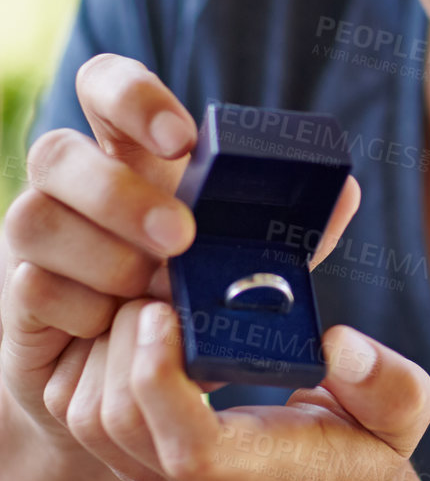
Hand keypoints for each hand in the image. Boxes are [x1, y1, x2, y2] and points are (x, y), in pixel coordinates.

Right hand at [0, 54, 358, 447]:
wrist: (131, 393)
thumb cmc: (191, 304)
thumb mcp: (241, 265)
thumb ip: (286, 231)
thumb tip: (346, 190)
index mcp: (128, 157)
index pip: (103, 87)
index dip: (131, 96)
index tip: (182, 138)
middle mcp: (73, 188)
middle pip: (55, 151)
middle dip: (117, 192)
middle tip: (181, 237)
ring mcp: (39, 240)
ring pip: (32, 217)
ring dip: (101, 256)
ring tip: (151, 293)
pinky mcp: (20, 296)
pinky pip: (31, 287)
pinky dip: (81, 308)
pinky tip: (116, 326)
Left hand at [54, 295, 429, 480]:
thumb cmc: (366, 458)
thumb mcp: (404, 418)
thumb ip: (387, 383)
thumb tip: (338, 344)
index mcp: (266, 477)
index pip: (187, 446)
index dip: (158, 379)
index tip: (166, 311)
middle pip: (115, 423)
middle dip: (122, 342)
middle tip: (156, 285)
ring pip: (85, 421)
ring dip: (102, 351)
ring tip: (147, 302)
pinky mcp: (139, 470)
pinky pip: (82, 419)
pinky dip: (92, 366)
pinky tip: (136, 328)